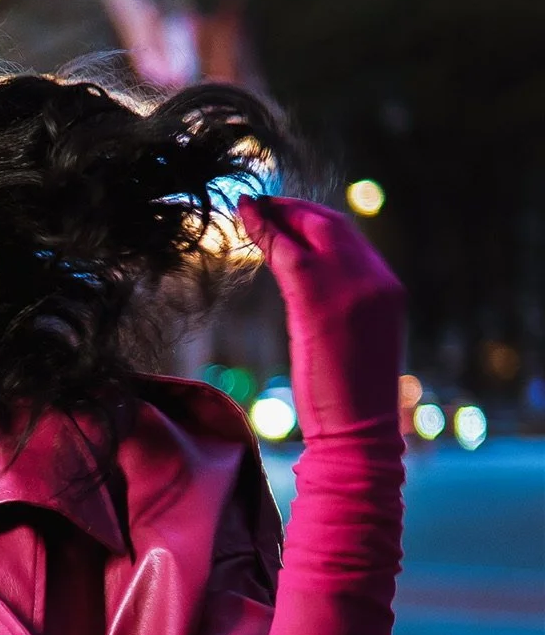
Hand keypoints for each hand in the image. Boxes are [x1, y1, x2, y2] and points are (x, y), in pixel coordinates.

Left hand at [238, 196, 404, 439]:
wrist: (359, 430)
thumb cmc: (350, 401)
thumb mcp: (355, 343)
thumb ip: (344, 308)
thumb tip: (313, 294)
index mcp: (388, 288)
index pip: (350, 239)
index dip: (315, 221)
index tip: (287, 215)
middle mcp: (376, 279)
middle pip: (332, 224)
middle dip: (295, 209)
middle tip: (262, 204)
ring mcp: (353, 287)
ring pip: (310, 231)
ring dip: (277, 214)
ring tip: (249, 207)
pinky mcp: (320, 300)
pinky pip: (288, 252)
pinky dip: (265, 230)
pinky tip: (245, 218)